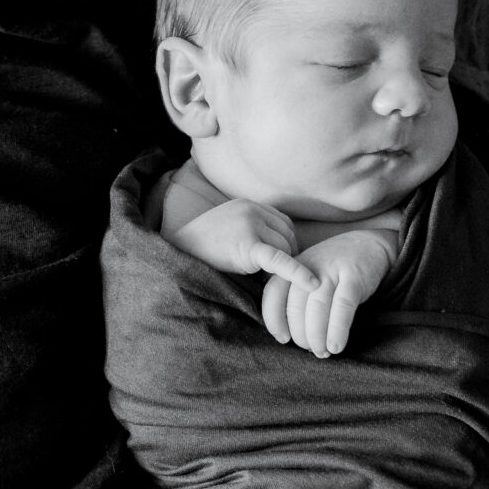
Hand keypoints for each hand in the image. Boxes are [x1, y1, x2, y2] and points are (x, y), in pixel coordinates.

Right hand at [169, 199, 320, 301]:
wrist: (175, 251)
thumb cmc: (201, 247)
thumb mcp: (228, 228)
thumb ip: (252, 230)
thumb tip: (281, 251)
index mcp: (249, 205)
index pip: (284, 224)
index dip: (286, 244)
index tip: (282, 260)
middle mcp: (252, 210)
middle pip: (288, 235)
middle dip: (287, 256)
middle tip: (270, 274)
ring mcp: (250, 225)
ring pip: (286, 249)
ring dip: (281, 267)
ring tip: (262, 278)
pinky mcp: (248, 246)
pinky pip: (280, 260)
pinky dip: (298, 272)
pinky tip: (312, 284)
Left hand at [263, 227, 394, 356]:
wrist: (368, 246)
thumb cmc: (333, 269)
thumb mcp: (307, 275)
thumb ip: (294, 297)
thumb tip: (287, 336)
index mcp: (293, 268)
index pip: (273, 293)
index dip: (274, 319)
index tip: (283, 339)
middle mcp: (309, 269)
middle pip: (295, 305)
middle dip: (300, 334)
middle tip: (310, 348)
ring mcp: (331, 271)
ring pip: (317, 308)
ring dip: (317, 336)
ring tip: (322, 352)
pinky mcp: (354, 278)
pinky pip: (343, 307)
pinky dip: (337, 329)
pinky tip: (336, 346)